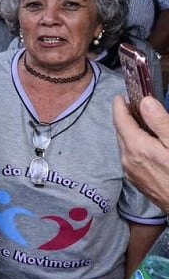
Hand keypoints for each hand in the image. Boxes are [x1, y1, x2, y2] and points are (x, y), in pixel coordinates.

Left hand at [114, 95, 168, 209]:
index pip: (120, 120)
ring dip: (128, 132)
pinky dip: (133, 146)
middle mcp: (127, 159)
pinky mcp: (137, 181)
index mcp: (136, 147)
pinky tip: (144, 145)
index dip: (119, 106)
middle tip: (131, 107)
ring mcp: (131, 172)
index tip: (119, 97)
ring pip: (124, 145)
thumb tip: (145, 102)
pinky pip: (129, 157)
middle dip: (123, 118)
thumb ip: (159, 122)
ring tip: (138, 124)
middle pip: (120, 132)